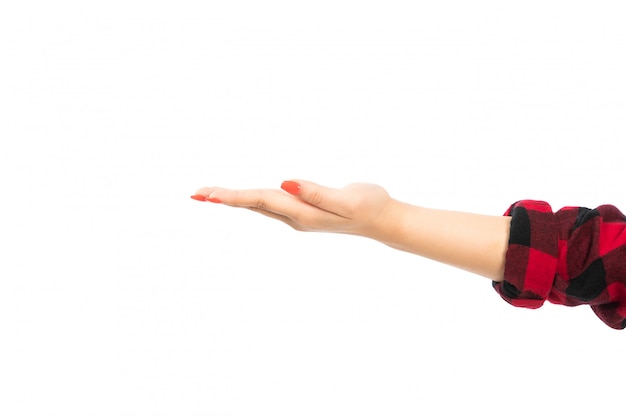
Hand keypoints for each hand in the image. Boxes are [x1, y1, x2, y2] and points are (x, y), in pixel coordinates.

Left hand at [192, 180, 395, 239]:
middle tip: (195, 194)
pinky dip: (251, 200)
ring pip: (259, 206)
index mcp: (303, 213)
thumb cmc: (370, 205)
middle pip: (253, 205)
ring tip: (210, 195)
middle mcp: (296, 218)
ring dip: (234, 200)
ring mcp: (299, 217)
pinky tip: (243, 198)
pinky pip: (270, 205)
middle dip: (224, 199)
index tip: (208, 195)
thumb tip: (285, 184)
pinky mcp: (304, 213)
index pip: (262, 200)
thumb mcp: (347, 199)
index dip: (234, 196)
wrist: (384, 221)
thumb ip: (316, 193)